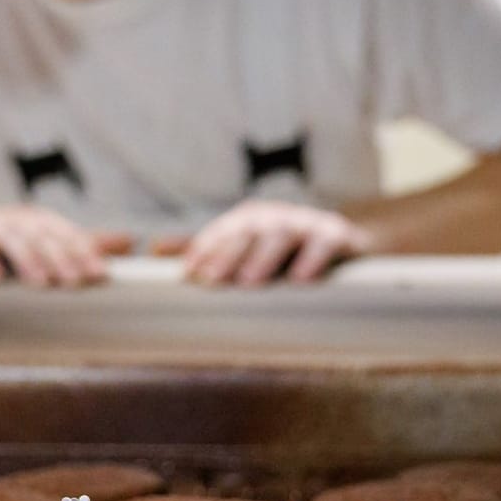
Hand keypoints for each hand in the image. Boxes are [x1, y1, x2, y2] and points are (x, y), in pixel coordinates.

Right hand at [0, 206, 132, 287]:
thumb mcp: (11, 268)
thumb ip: (60, 256)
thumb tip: (121, 247)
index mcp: (17, 226)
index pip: (55, 228)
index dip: (80, 247)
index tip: (101, 274)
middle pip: (35, 229)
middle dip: (61, 253)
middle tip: (79, 281)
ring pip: (3, 232)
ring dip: (26, 256)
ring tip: (42, 283)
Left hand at [160, 200, 375, 285]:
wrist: (348, 247)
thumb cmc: (285, 255)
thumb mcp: (247, 252)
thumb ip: (205, 251)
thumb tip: (153, 248)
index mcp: (249, 221)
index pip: (222, 232)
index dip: (204, 250)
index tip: (188, 273)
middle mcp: (275, 218)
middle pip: (247, 231)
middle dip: (227, 254)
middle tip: (211, 280)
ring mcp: (306, 224)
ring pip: (282, 234)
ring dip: (263, 257)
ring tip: (249, 282)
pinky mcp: (339, 235)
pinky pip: (325, 243)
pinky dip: (314, 259)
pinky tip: (302, 279)